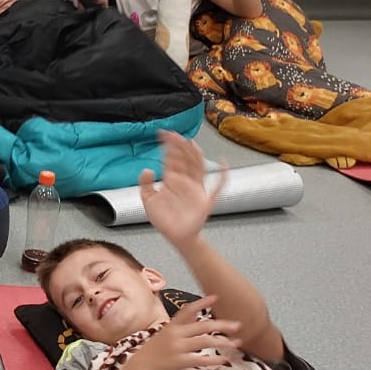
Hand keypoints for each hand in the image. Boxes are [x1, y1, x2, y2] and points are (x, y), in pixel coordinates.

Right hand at [130, 295, 240, 369]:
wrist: (140, 367)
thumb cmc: (154, 351)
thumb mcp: (165, 333)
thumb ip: (181, 323)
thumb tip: (195, 312)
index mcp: (172, 326)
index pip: (187, 310)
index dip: (202, 303)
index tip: (216, 297)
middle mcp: (175, 334)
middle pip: (202, 326)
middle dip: (222, 325)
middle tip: (238, 325)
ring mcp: (178, 348)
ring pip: (205, 342)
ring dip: (223, 342)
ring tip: (237, 344)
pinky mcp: (180, 361)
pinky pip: (200, 359)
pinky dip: (214, 360)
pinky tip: (224, 360)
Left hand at [137, 130, 223, 247]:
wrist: (175, 236)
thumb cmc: (164, 218)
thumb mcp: (149, 200)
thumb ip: (146, 185)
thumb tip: (147, 169)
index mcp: (172, 180)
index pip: (171, 159)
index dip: (168, 146)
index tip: (163, 134)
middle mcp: (185, 182)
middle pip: (184, 159)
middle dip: (180, 146)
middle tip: (173, 133)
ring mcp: (196, 189)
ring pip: (197, 167)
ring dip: (194, 155)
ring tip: (190, 142)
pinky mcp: (205, 200)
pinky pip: (217, 186)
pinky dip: (222, 175)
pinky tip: (224, 164)